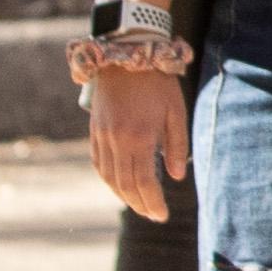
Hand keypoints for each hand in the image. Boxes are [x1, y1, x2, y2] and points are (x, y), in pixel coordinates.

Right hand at [84, 59, 186, 223]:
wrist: (126, 55)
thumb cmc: (157, 83)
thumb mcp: (175, 111)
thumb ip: (176, 145)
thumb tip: (176, 176)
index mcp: (140, 137)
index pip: (145, 182)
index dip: (153, 202)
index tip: (163, 214)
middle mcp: (117, 141)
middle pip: (125, 185)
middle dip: (140, 204)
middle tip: (153, 215)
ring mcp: (103, 136)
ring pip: (110, 177)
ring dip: (124, 196)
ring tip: (139, 205)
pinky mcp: (95, 131)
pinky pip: (99, 164)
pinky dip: (109, 179)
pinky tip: (120, 186)